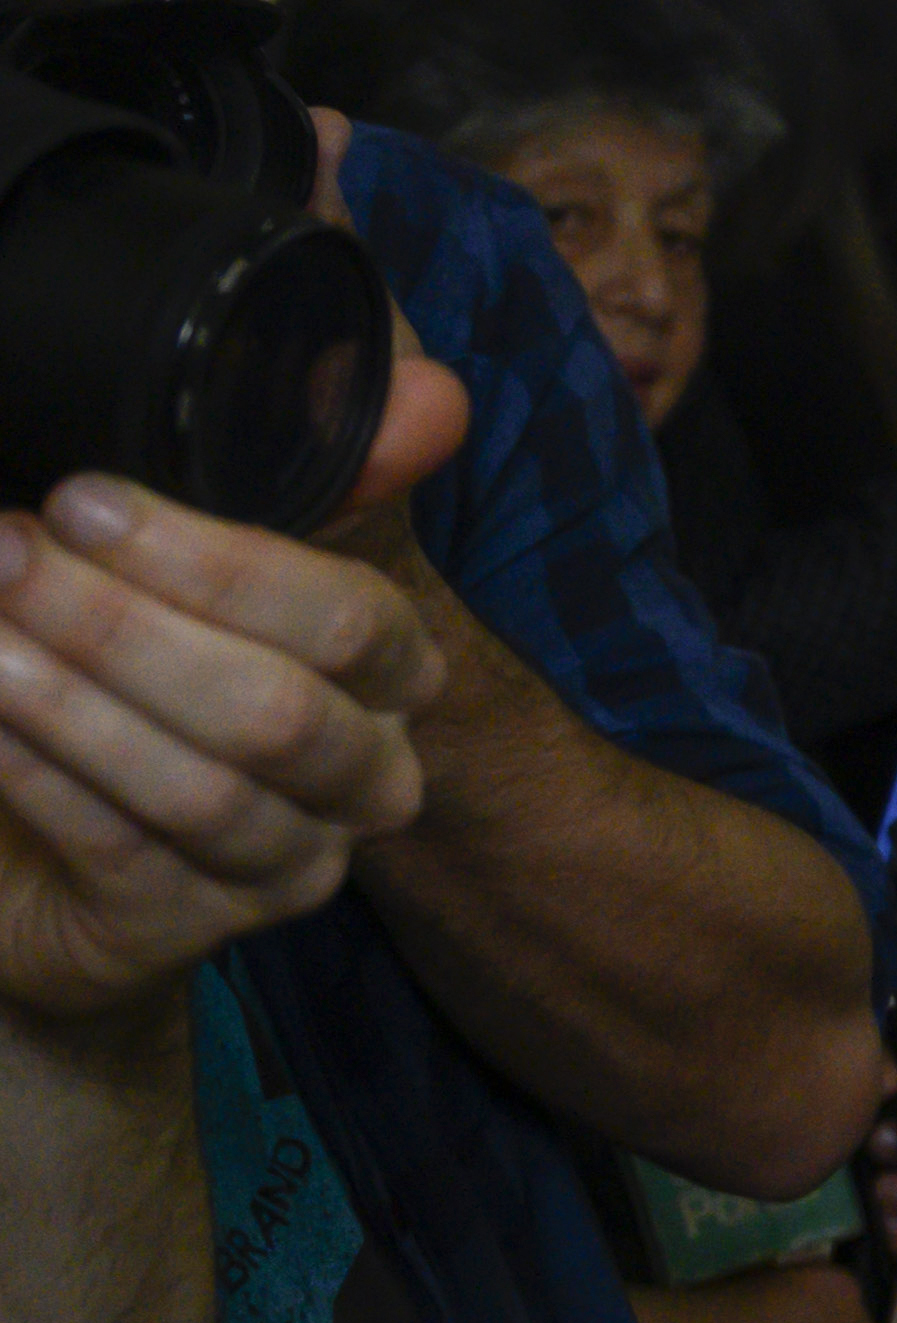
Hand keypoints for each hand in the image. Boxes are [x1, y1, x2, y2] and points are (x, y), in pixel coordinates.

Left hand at [0, 473, 442, 1026]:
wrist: (71, 850)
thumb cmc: (151, 675)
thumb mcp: (221, 565)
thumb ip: (321, 471)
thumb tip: (428, 392)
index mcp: (392, 678)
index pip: (349, 621)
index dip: (215, 562)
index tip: (81, 500)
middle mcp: (365, 780)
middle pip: (276, 712)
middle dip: (124, 626)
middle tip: (4, 552)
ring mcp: (288, 866)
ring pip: (198, 789)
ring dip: (70, 701)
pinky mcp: (192, 930)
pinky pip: (120, 851)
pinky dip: (39, 773)